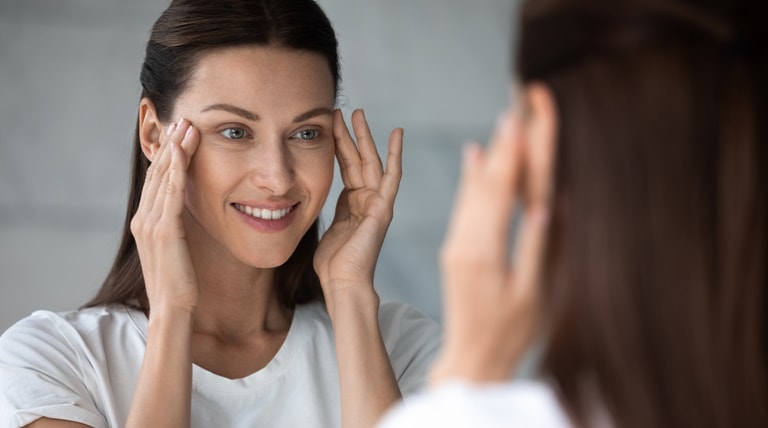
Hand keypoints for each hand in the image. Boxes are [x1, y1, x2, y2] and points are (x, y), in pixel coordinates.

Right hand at [131, 119, 200, 314]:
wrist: (173, 310)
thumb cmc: (179, 283)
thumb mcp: (176, 248)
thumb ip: (176, 228)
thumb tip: (186, 212)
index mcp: (145, 222)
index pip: (157, 180)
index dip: (168, 155)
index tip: (180, 133)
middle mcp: (143, 219)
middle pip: (157, 173)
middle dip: (171, 144)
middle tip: (184, 118)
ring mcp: (150, 224)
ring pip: (163, 177)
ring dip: (176, 149)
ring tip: (187, 125)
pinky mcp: (164, 231)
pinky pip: (171, 193)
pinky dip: (176, 170)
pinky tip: (183, 151)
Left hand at [313, 109, 402, 298]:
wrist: (343, 283)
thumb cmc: (332, 264)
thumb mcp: (325, 228)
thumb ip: (327, 209)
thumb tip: (311, 197)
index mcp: (352, 204)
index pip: (347, 167)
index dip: (339, 145)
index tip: (331, 125)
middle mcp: (367, 200)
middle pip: (359, 160)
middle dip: (351, 135)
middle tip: (345, 110)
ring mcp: (378, 203)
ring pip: (371, 162)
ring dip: (365, 137)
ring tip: (358, 113)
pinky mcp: (383, 208)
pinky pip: (391, 176)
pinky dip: (395, 154)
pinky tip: (396, 134)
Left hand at [430, 111, 550, 383]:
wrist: (471, 360)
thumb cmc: (509, 334)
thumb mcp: (530, 295)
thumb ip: (535, 248)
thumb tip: (545, 204)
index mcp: (484, 252)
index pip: (502, 192)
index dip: (513, 155)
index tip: (521, 119)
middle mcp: (465, 242)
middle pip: (487, 184)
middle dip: (504, 144)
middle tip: (517, 106)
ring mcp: (457, 245)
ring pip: (473, 192)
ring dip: (490, 156)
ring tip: (505, 122)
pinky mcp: (456, 251)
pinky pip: (464, 207)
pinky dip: (472, 180)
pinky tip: (475, 156)